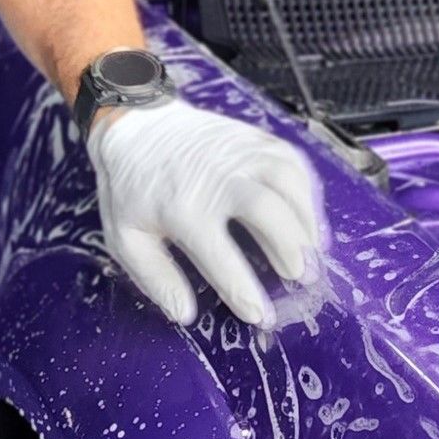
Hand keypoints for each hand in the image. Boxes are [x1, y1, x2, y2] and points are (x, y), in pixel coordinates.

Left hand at [89, 98, 323, 326]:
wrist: (135, 123)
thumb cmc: (132, 189)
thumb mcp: (126, 238)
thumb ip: (155, 278)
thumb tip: (185, 314)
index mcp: (183, 210)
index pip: (222, 259)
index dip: (245, 293)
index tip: (260, 316)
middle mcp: (218, 179)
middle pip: (269, 213)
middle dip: (291, 249)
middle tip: (301, 277)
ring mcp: (240, 154)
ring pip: (289, 183)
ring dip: (306, 220)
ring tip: (313, 251)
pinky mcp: (255, 139)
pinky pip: (293, 162)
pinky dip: (308, 191)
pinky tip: (308, 216)